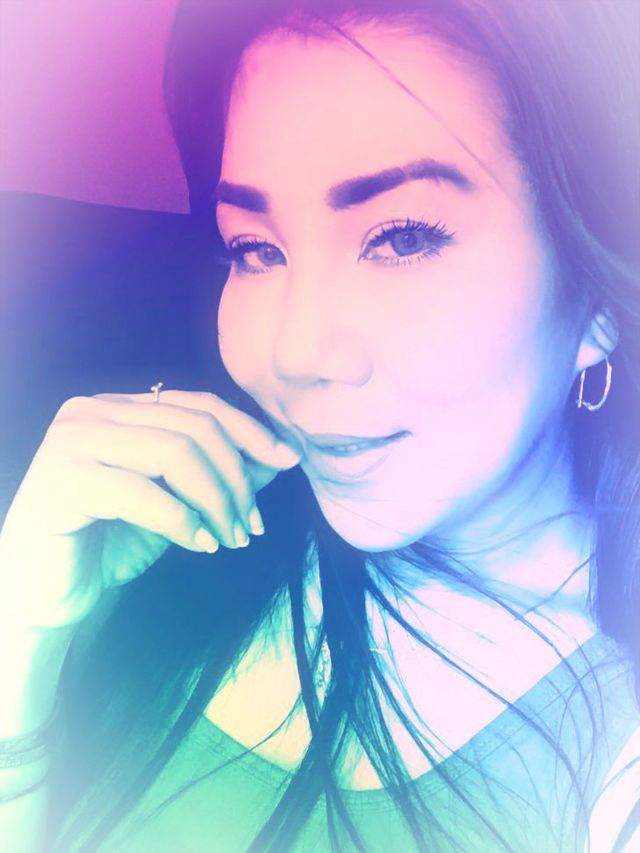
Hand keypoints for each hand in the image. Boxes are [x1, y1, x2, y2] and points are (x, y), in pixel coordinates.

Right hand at [0, 390, 300, 630]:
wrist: (44, 596)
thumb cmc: (108, 546)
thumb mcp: (178, 506)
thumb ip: (219, 477)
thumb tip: (277, 457)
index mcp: (117, 408)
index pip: (198, 404)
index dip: (249, 431)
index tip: (288, 461)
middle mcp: (91, 412)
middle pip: (193, 426)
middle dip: (236, 478)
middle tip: (253, 525)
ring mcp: (71, 441)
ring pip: (174, 452)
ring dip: (217, 501)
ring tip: (232, 539)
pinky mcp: (60, 480)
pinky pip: (142, 492)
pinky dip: (182, 521)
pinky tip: (200, 545)